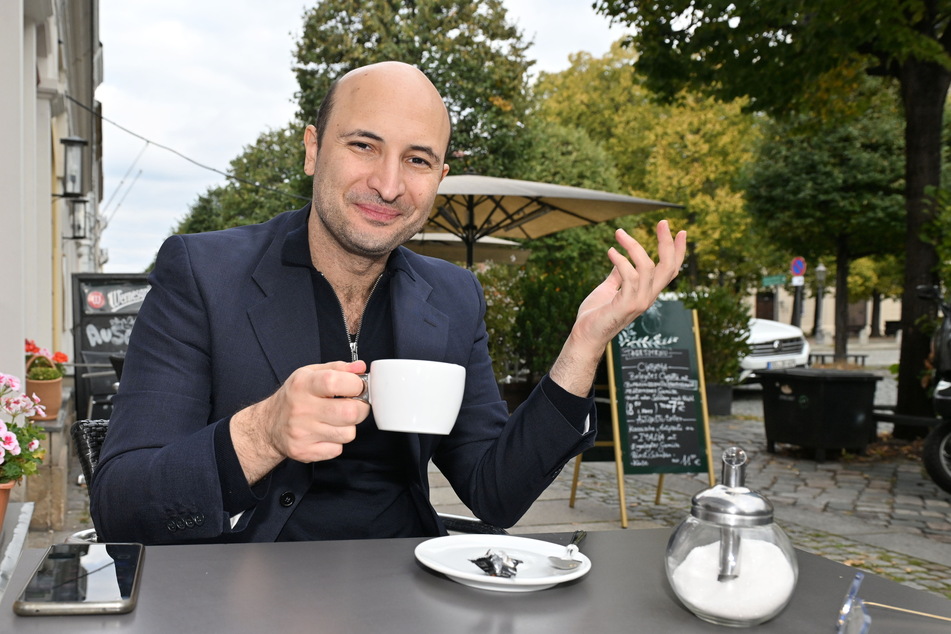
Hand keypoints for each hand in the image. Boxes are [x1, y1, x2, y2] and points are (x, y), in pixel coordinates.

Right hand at [230, 360, 369, 483]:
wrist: (268, 425)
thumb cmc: (294, 397)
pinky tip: (326, 433)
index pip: (335, 382)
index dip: (356, 384)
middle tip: (354, 405)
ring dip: (348, 427)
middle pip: (350, 413)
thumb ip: (338, 368)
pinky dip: (336, 442)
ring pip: (348, 434)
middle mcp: (301, 409)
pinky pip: (337, 449)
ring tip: (337, 420)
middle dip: (360, 408)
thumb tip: (360, 367)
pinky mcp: (304, 452)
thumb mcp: (310, 374)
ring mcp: (302, 433)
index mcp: (303, 385)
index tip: (357, 386)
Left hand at [550, 220, 686, 395]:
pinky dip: (621, 261)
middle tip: (663, 222)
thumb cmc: (595, 315)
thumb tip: (619, 256)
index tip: (682, 232)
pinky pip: (630, 277)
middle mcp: (647, 297)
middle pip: (668, 267)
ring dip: (634, 246)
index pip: (670, 270)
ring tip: (619, 233)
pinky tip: (610, 252)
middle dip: (667, 243)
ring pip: (648, 267)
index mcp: (646, 292)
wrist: (584, 336)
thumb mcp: (608, 288)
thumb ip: (617, 275)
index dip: (678, 252)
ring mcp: (639, 302)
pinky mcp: (626, 305)